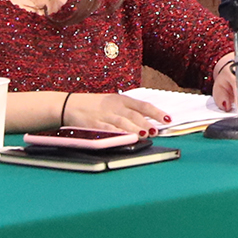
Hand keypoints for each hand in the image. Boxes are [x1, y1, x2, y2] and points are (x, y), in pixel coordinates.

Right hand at [57, 92, 171, 134]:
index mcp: (121, 99)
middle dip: (147, 123)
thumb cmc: (94, 105)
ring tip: (145, 134)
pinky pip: (108, 129)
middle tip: (156, 130)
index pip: (143, 105)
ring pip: (123, 122)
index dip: (156, 112)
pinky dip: (118, 134)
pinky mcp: (94, 124)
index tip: (168, 119)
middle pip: (134, 114)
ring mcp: (104, 115)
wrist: (69, 105)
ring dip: (135, 128)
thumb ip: (129, 110)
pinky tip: (126, 138)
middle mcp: (114, 106)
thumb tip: (149, 119)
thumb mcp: (112, 102)